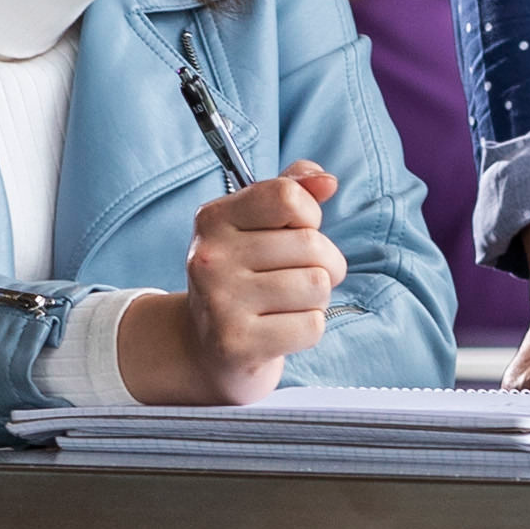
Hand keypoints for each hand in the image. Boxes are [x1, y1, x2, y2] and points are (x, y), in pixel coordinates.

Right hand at [120, 164, 346, 403]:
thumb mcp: (256, 226)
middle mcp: (211, 257)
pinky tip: (281, 329)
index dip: (308, 216)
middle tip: (297, 277)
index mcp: (213, 219)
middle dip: (323, 263)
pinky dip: (308, 330)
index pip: (288, 197)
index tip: (296, 232)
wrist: (202, 348)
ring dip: (316, 299)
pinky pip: (312, 326)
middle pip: (311, 244)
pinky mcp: (237, 343)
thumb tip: (326, 180)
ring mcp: (220, 302)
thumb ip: (292, 191)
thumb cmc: (243, 279)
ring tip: (287, 304)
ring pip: (317, 286)